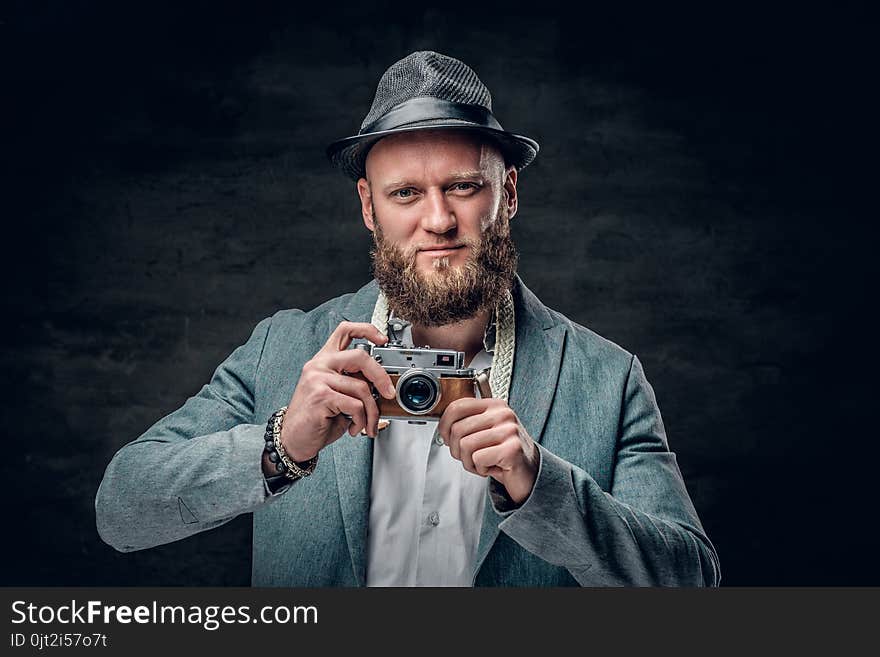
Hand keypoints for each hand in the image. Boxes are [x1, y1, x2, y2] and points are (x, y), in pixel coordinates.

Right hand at [280, 322, 395, 461]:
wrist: (295, 439)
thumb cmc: (318, 419)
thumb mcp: (339, 396)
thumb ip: (356, 384)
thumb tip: (384, 386)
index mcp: (324, 360)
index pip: (345, 331)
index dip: (367, 330)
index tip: (382, 339)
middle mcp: (319, 365)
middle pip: (361, 356)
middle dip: (381, 377)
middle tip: (388, 393)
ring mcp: (318, 379)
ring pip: (362, 387)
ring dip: (372, 411)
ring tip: (367, 424)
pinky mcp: (321, 395)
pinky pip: (355, 405)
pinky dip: (361, 420)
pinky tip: (354, 427)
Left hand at [437, 398, 538, 504]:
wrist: (529, 472)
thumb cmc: (503, 452)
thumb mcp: (485, 432)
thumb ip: (466, 424)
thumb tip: (442, 429)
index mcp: (494, 405)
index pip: (457, 406)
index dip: (444, 425)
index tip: (447, 438)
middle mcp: (502, 414)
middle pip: (458, 429)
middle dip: (458, 450)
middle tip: (470, 457)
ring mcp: (509, 430)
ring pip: (465, 445)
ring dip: (469, 462)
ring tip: (483, 463)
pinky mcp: (512, 449)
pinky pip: (478, 459)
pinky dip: (481, 469)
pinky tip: (493, 467)